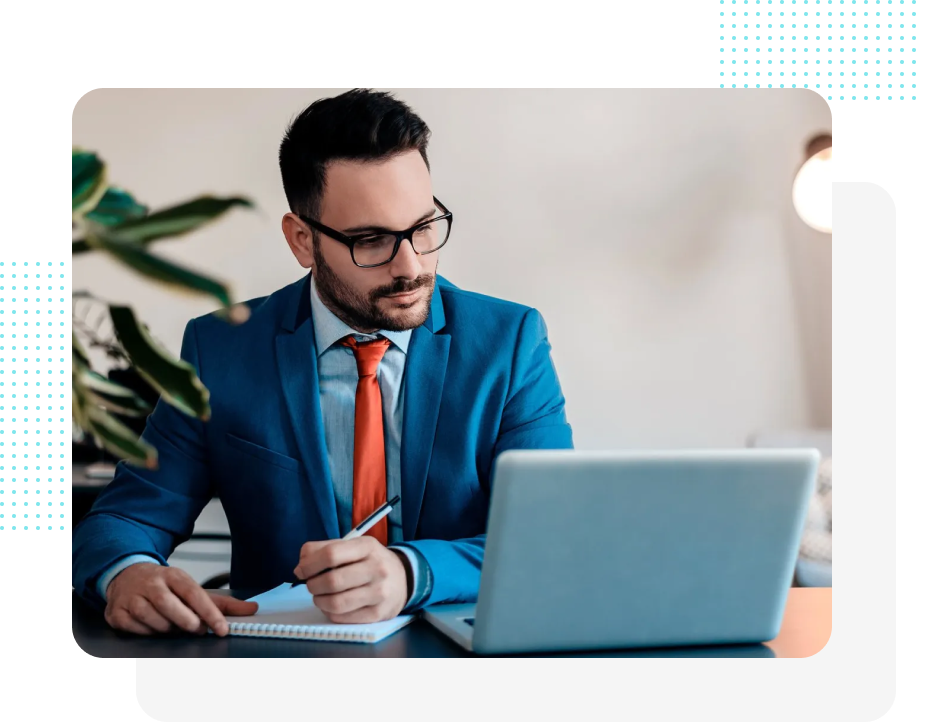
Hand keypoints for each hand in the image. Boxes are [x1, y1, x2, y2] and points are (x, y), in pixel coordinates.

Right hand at [104, 562, 257, 635]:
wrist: (127, 576)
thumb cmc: (166, 587)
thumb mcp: (193, 589)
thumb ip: (223, 603)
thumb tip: (253, 609)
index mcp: (174, 575)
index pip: (195, 594)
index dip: (210, 613)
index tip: (222, 629)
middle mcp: (152, 583)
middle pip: (170, 606)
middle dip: (187, 622)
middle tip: (196, 629)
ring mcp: (132, 597)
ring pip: (152, 619)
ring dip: (167, 628)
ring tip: (173, 626)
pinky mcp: (116, 611)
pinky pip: (134, 628)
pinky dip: (146, 632)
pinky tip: (152, 626)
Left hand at [293, 537, 408, 622]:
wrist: (403, 578)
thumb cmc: (369, 561)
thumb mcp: (352, 546)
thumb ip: (323, 549)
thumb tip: (300, 567)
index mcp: (367, 547)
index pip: (331, 554)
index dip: (309, 564)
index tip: (301, 570)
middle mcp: (377, 569)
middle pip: (332, 581)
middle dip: (312, 585)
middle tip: (311, 584)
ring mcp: (379, 593)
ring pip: (336, 603)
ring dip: (319, 601)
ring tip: (319, 596)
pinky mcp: (378, 614)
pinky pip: (343, 617)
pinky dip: (330, 612)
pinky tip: (332, 605)